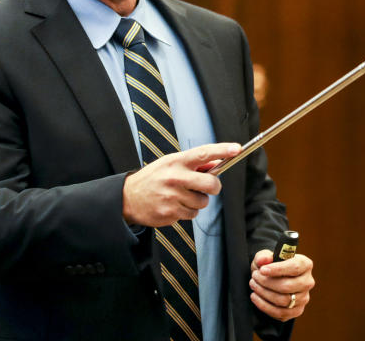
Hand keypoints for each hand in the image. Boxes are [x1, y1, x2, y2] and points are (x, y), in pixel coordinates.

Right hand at [121, 142, 241, 226]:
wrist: (127, 198)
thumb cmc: (153, 178)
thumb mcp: (170, 164)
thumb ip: (194, 164)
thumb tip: (217, 165)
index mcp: (176, 162)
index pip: (203, 153)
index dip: (222, 150)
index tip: (237, 149)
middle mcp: (174, 178)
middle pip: (211, 184)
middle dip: (214, 187)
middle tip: (209, 187)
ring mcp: (172, 197)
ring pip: (203, 202)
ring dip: (198, 201)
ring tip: (182, 196)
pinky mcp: (169, 214)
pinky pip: (192, 215)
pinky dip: (187, 212)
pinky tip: (175, 205)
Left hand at [249, 250, 314, 321]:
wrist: (274, 280)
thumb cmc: (272, 267)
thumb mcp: (266, 257)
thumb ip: (264, 256)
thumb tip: (263, 260)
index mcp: (305, 264)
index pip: (295, 267)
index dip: (277, 269)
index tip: (262, 270)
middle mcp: (307, 282)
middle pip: (287, 286)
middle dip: (267, 282)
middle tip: (254, 277)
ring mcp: (303, 298)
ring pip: (283, 300)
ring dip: (264, 293)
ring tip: (253, 285)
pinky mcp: (297, 311)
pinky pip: (279, 312)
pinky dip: (264, 306)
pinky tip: (255, 297)